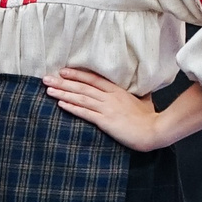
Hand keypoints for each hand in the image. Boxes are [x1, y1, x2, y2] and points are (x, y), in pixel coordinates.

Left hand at [43, 67, 163, 149]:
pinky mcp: (105, 121)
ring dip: (63, 93)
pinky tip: (60, 104)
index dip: (77, 74)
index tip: (63, 71)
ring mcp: (107, 108)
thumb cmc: (150, 118)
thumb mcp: (144, 101)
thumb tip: (139, 90)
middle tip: (46, 78)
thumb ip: (137, 94)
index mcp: (118, 91)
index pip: (93, 79)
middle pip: (82, 86)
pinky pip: (85, 113)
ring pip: (81, 98)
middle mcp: (110, 97)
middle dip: (63, 82)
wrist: (155, 130)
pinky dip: (72, 107)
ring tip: (48, 90)